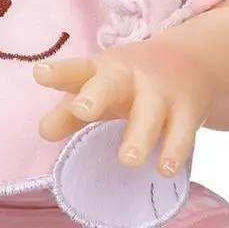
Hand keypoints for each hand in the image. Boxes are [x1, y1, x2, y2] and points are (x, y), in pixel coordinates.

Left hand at [34, 38, 215, 177]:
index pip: (76, 70)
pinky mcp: (187, 110)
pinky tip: (164, 169)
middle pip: (111, 82)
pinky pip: (182, 132)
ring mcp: (159, 92)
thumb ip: (68, 113)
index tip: (40, 74)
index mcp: (100, 70)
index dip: (58, 73)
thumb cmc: (126, 82)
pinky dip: (174, 151)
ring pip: (149, 112)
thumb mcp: (97, 89)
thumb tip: (42, 132)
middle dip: (97, 95)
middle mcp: (128, 77)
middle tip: (82, 109)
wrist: (188, 59)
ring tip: (128, 159)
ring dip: (139, 135)